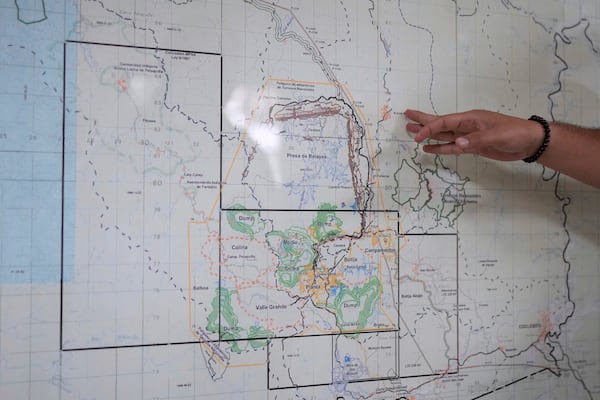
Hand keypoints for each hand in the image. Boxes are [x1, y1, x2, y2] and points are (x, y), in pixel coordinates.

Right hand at [405, 109, 544, 161]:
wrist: (530, 142)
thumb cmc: (516, 133)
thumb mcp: (497, 135)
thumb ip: (476, 140)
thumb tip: (458, 144)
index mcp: (471, 118)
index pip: (445, 122)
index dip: (429, 128)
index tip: (417, 136)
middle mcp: (466, 125)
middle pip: (440, 123)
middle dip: (423, 120)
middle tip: (406, 115)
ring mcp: (468, 136)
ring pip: (443, 135)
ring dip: (428, 134)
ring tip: (411, 131)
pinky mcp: (472, 146)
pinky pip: (452, 147)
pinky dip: (440, 147)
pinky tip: (429, 148)